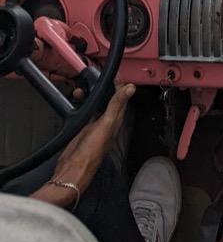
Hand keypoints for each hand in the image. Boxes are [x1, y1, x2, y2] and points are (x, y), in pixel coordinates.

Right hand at [31, 83, 134, 207]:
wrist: (73, 168)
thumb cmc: (91, 151)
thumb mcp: (106, 124)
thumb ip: (117, 105)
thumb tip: (131, 88)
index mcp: (116, 119)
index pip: (121, 97)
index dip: (119, 84)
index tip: (114, 73)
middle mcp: (107, 121)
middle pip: (108, 99)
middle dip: (103, 86)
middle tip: (95, 76)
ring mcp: (95, 125)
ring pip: (96, 103)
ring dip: (90, 94)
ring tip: (82, 87)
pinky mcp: (83, 128)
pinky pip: (85, 110)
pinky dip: (81, 103)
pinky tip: (76, 100)